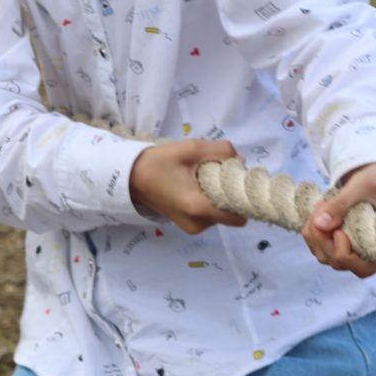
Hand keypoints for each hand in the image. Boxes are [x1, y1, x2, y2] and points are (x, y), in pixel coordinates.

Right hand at [128, 138, 247, 232]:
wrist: (130, 179)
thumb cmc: (158, 163)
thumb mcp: (191, 148)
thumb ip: (222, 151)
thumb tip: (241, 162)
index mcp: (198, 207)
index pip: (239, 216)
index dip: (244, 199)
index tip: (240, 182)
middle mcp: (198, 223)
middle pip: (232, 213)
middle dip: (231, 194)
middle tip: (218, 175)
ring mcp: (193, 228)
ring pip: (222, 214)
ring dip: (220, 197)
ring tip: (202, 179)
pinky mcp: (189, 226)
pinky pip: (211, 215)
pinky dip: (210, 202)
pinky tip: (196, 188)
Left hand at [302, 162, 375, 278]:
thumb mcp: (362, 186)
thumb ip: (341, 204)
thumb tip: (320, 225)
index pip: (361, 268)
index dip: (343, 252)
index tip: (338, 230)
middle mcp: (370, 254)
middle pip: (337, 262)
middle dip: (322, 236)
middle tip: (322, 206)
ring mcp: (354, 251)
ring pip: (324, 255)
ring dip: (315, 232)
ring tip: (322, 206)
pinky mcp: (341, 244)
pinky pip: (319, 246)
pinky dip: (313, 230)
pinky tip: (319, 211)